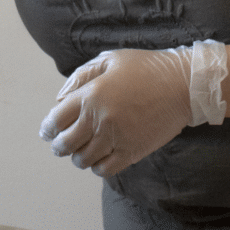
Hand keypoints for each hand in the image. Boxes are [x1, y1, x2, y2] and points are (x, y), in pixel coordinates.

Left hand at [38, 48, 192, 177]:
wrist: (183, 85)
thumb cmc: (145, 68)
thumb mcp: (109, 60)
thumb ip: (81, 76)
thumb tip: (60, 98)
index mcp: (91, 95)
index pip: (56, 120)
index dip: (47, 129)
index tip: (47, 132)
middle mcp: (99, 119)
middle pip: (66, 144)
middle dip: (59, 146)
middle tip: (60, 145)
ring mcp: (115, 138)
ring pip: (83, 160)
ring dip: (78, 157)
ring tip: (82, 151)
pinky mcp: (132, 152)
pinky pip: (105, 169)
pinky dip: (97, 167)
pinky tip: (100, 158)